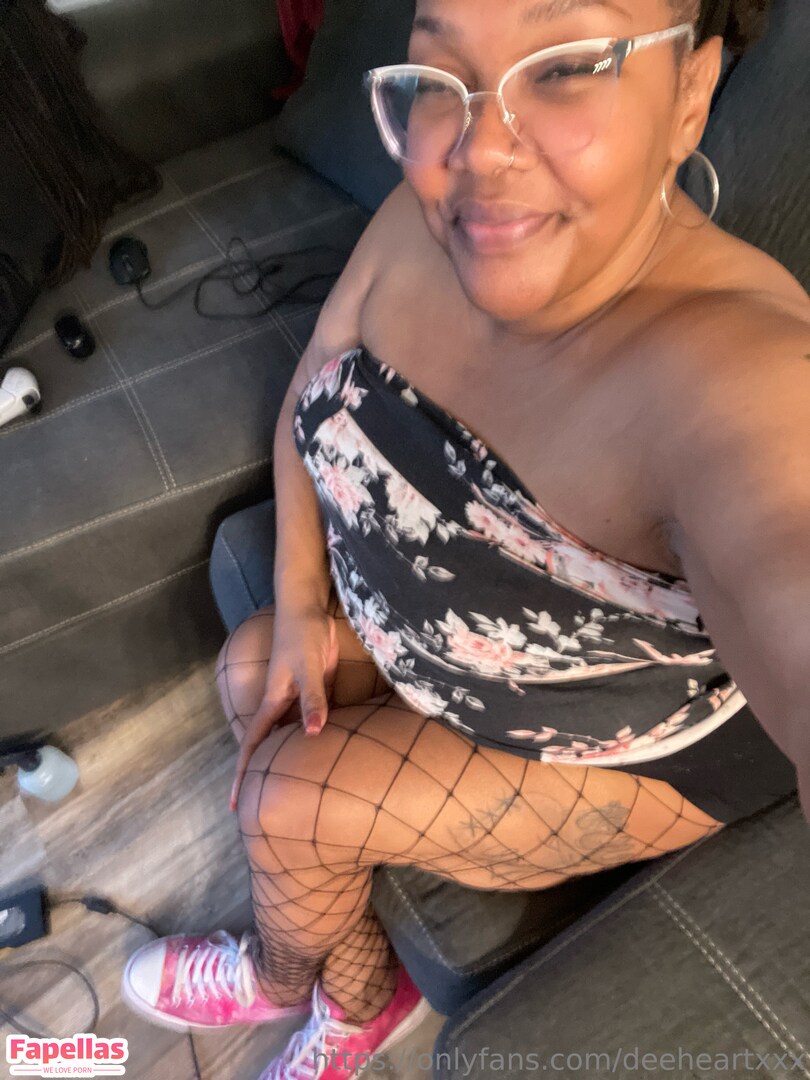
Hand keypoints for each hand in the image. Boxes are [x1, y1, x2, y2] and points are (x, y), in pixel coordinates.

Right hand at [229, 604, 338, 811]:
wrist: (310, 609)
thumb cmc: (304, 635)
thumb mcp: (309, 667)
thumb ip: (313, 699)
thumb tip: (313, 734)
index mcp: (272, 703)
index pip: (253, 746)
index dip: (244, 775)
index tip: (235, 805)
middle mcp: (281, 705)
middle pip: (269, 746)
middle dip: (263, 775)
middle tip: (263, 810)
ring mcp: (297, 698)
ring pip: (289, 735)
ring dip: (288, 757)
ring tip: (291, 790)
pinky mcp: (314, 690)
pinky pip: (310, 720)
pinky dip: (310, 737)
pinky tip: (322, 751)